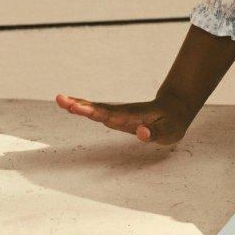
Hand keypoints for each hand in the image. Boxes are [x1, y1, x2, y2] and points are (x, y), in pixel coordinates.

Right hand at [54, 91, 193, 145]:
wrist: (174, 109)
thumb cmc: (172, 123)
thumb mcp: (169, 131)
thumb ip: (155, 133)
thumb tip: (142, 133)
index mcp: (135, 115)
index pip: (114, 114)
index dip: (98, 112)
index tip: (82, 109)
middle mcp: (123, 112)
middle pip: (100, 109)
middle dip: (82, 106)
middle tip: (62, 101)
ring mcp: (118, 113)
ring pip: (96, 108)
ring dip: (78, 105)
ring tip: (60, 100)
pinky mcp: (115, 116)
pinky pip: (97, 111)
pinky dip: (83, 108)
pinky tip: (68, 106)